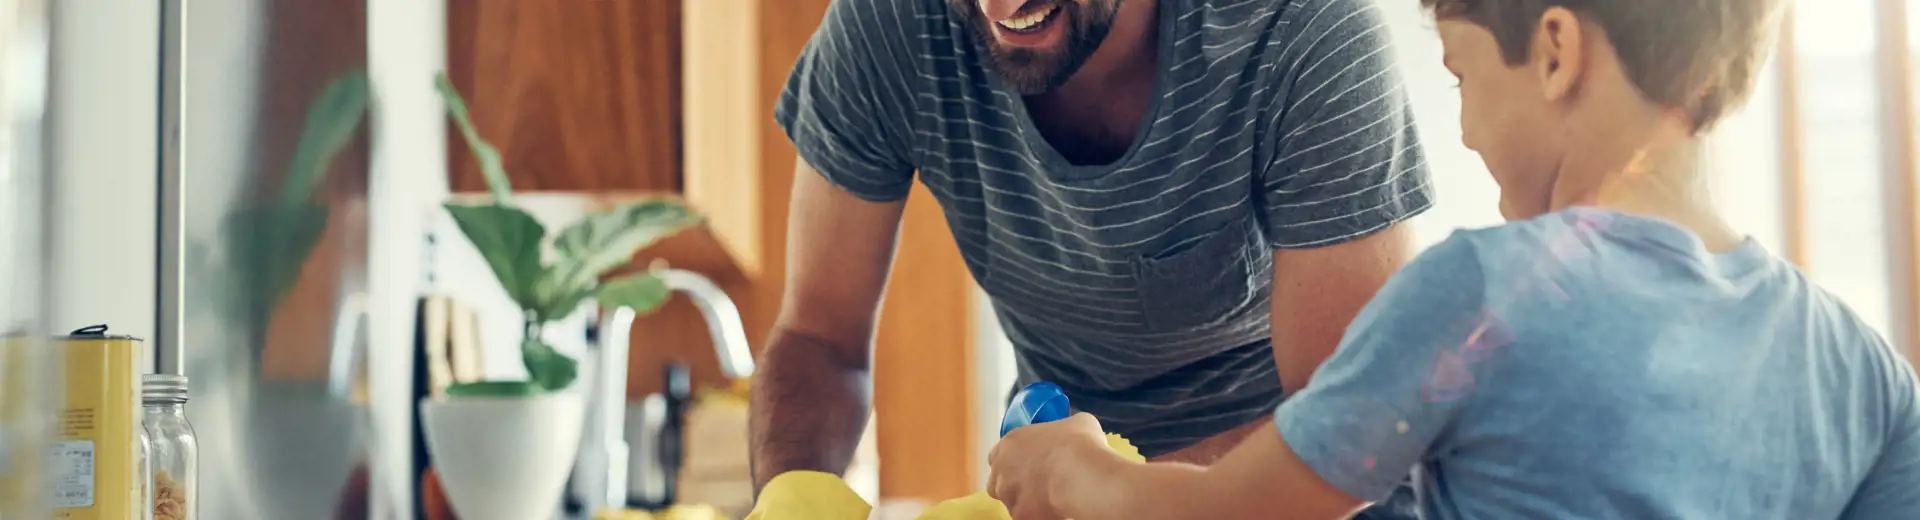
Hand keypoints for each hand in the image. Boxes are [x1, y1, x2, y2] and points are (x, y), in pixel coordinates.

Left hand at [986, 413, 1116, 519]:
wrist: (1080, 476)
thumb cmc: (1078, 444)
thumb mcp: (1077, 423)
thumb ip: (1065, 429)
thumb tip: (1075, 433)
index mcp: (1011, 442)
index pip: (999, 453)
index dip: (1013, 459)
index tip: (1029, 462)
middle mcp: (1002, 469)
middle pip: (998, 481)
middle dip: (1014, 484)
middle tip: (1038, 483)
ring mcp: (1008, 495)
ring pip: (1012, 502)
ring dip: (1027, 501)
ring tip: (1051, 498)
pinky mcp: (1020, 516)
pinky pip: (1027, 516)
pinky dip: (1039, 515)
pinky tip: (1056, 510)